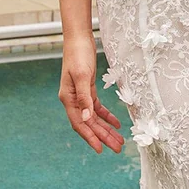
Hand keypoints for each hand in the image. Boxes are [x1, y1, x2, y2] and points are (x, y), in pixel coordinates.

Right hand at [59, 33, 124, 152]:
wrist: (79, 38)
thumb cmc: (78, 54)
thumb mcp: (82, 75)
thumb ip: (84, 98)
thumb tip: (88, 119)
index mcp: (68, 99)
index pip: (80, 124)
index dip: (90, 137)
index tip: (100, 149)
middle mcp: (73, 100)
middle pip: (89, 124)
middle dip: (103, 137)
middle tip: (117, 149)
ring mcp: (80, 96)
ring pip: (94, 118)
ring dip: (106, 130)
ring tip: (119, 141)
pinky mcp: (88, 90)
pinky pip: (97, 108)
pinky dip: (107, 117)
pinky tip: (117, 124)